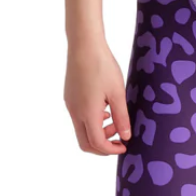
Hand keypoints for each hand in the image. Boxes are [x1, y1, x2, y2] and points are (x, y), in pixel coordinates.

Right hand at [64, 41, 131, 155]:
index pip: (97, 143)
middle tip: (118, 140)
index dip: (111, 149)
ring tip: (114, 120)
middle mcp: (75, 112)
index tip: (124, 146)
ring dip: (97, 132)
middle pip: (85, 143)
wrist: (84, 45)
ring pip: (81, 130)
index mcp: (87, 113)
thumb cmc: (102, 66)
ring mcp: (70, 105)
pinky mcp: (69, 97)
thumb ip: (121, 116)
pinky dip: (91, 121)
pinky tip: (104, 108)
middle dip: (102, 147)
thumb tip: (125, 136)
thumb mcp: (117, 92)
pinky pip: (79, 117)